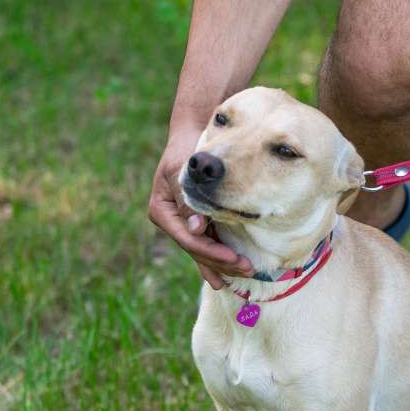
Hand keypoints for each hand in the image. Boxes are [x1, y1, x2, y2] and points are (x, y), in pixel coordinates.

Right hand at [148, 125, 253, 288]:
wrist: (191, 135)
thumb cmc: (187, 150)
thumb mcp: (183, 170)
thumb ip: (187, 200)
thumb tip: (195, 229)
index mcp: (162, 211)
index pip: (188, 239)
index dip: (211, 252)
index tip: (233, 258)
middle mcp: (171, 221)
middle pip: (196, 249)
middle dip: (221, 262)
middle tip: (247, 269)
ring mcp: (184, 223)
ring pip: (202, 251)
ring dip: (223, 265)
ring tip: (245, 273)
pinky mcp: (196, 222)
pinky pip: (207, 244)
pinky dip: (218, 259)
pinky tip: (228, 276)